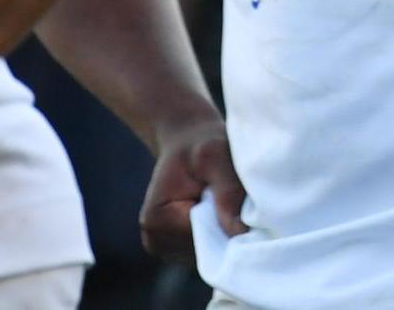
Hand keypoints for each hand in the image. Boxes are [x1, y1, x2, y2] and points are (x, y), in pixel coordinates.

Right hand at [139, 109, 247, 263]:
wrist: (188, 140)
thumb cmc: (201, 143)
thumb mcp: (216, 156)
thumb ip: (227, 193)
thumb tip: (238, 232)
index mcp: (156, 220)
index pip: (201, 239)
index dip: (225, 220)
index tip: (236, 196)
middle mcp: (155, 241)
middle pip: (204, 250)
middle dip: (224, 226)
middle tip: (233, 195)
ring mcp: (166, 248)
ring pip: (208, 252)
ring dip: (222, 229)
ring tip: (221, 199)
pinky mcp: (178, 249)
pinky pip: (208, 250)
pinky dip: (218, 232)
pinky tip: (217, 209)